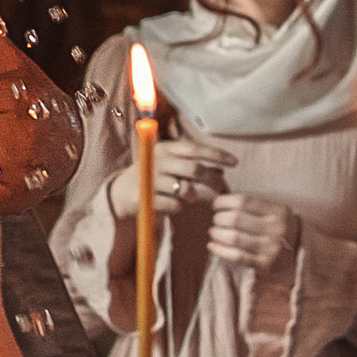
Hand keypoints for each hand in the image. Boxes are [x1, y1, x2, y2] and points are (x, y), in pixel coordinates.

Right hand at [109, 137, 236, 219]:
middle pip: (194, 170)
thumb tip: (222, 171)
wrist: (122, 193)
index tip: (235, 162)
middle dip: (213, 180)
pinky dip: (181, 207)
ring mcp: (151, 180)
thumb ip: (193, 165)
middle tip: (222, 189)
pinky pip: (176, 206)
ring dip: (195, 197)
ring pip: (186, 190)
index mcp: (165, 149)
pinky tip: (176, 205)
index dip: (217, 155)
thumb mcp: (170, 165)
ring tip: (193, 198)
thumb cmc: (154, 177)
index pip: (195, 149)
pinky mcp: (146, 199)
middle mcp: (157, 161)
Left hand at [207, 192, 297, 271]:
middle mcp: (276, 229)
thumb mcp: (273, 211)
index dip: (224, 201)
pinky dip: (220, 250)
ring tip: (213, 231)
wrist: (300, 253)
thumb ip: (251, 206)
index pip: (244, 201)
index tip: (216, 204)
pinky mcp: (264, 264)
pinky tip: (212, 245)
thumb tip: (219, 202)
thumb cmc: (278, 228)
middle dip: (219, 218)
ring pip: (234, 238)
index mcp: (278, 211)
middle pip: (236, 219)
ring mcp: (271, 248)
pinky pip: (236, 256)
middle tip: (216, 219)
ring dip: (217, 234)